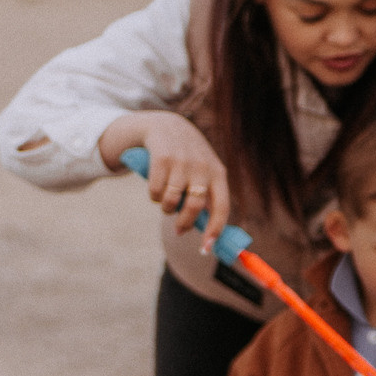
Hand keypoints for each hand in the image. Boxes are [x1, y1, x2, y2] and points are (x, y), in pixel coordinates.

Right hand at [102, 111, 231, 254]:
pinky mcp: (162, 158)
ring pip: (171, 201)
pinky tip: (155, 187)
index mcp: (218, 173)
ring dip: (166, 207)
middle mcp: (202, 167)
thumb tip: (207, 235)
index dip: (214, 230)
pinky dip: (154, 195)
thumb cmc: (188, 159)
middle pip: (194, 207)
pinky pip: (155, 192)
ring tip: (166, 201)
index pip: (221, 207)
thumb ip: (206, 198)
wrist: (167, 126)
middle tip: (178, 230)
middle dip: (184, 223)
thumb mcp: (203, 172)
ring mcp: (182, 162)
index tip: (205, 249)